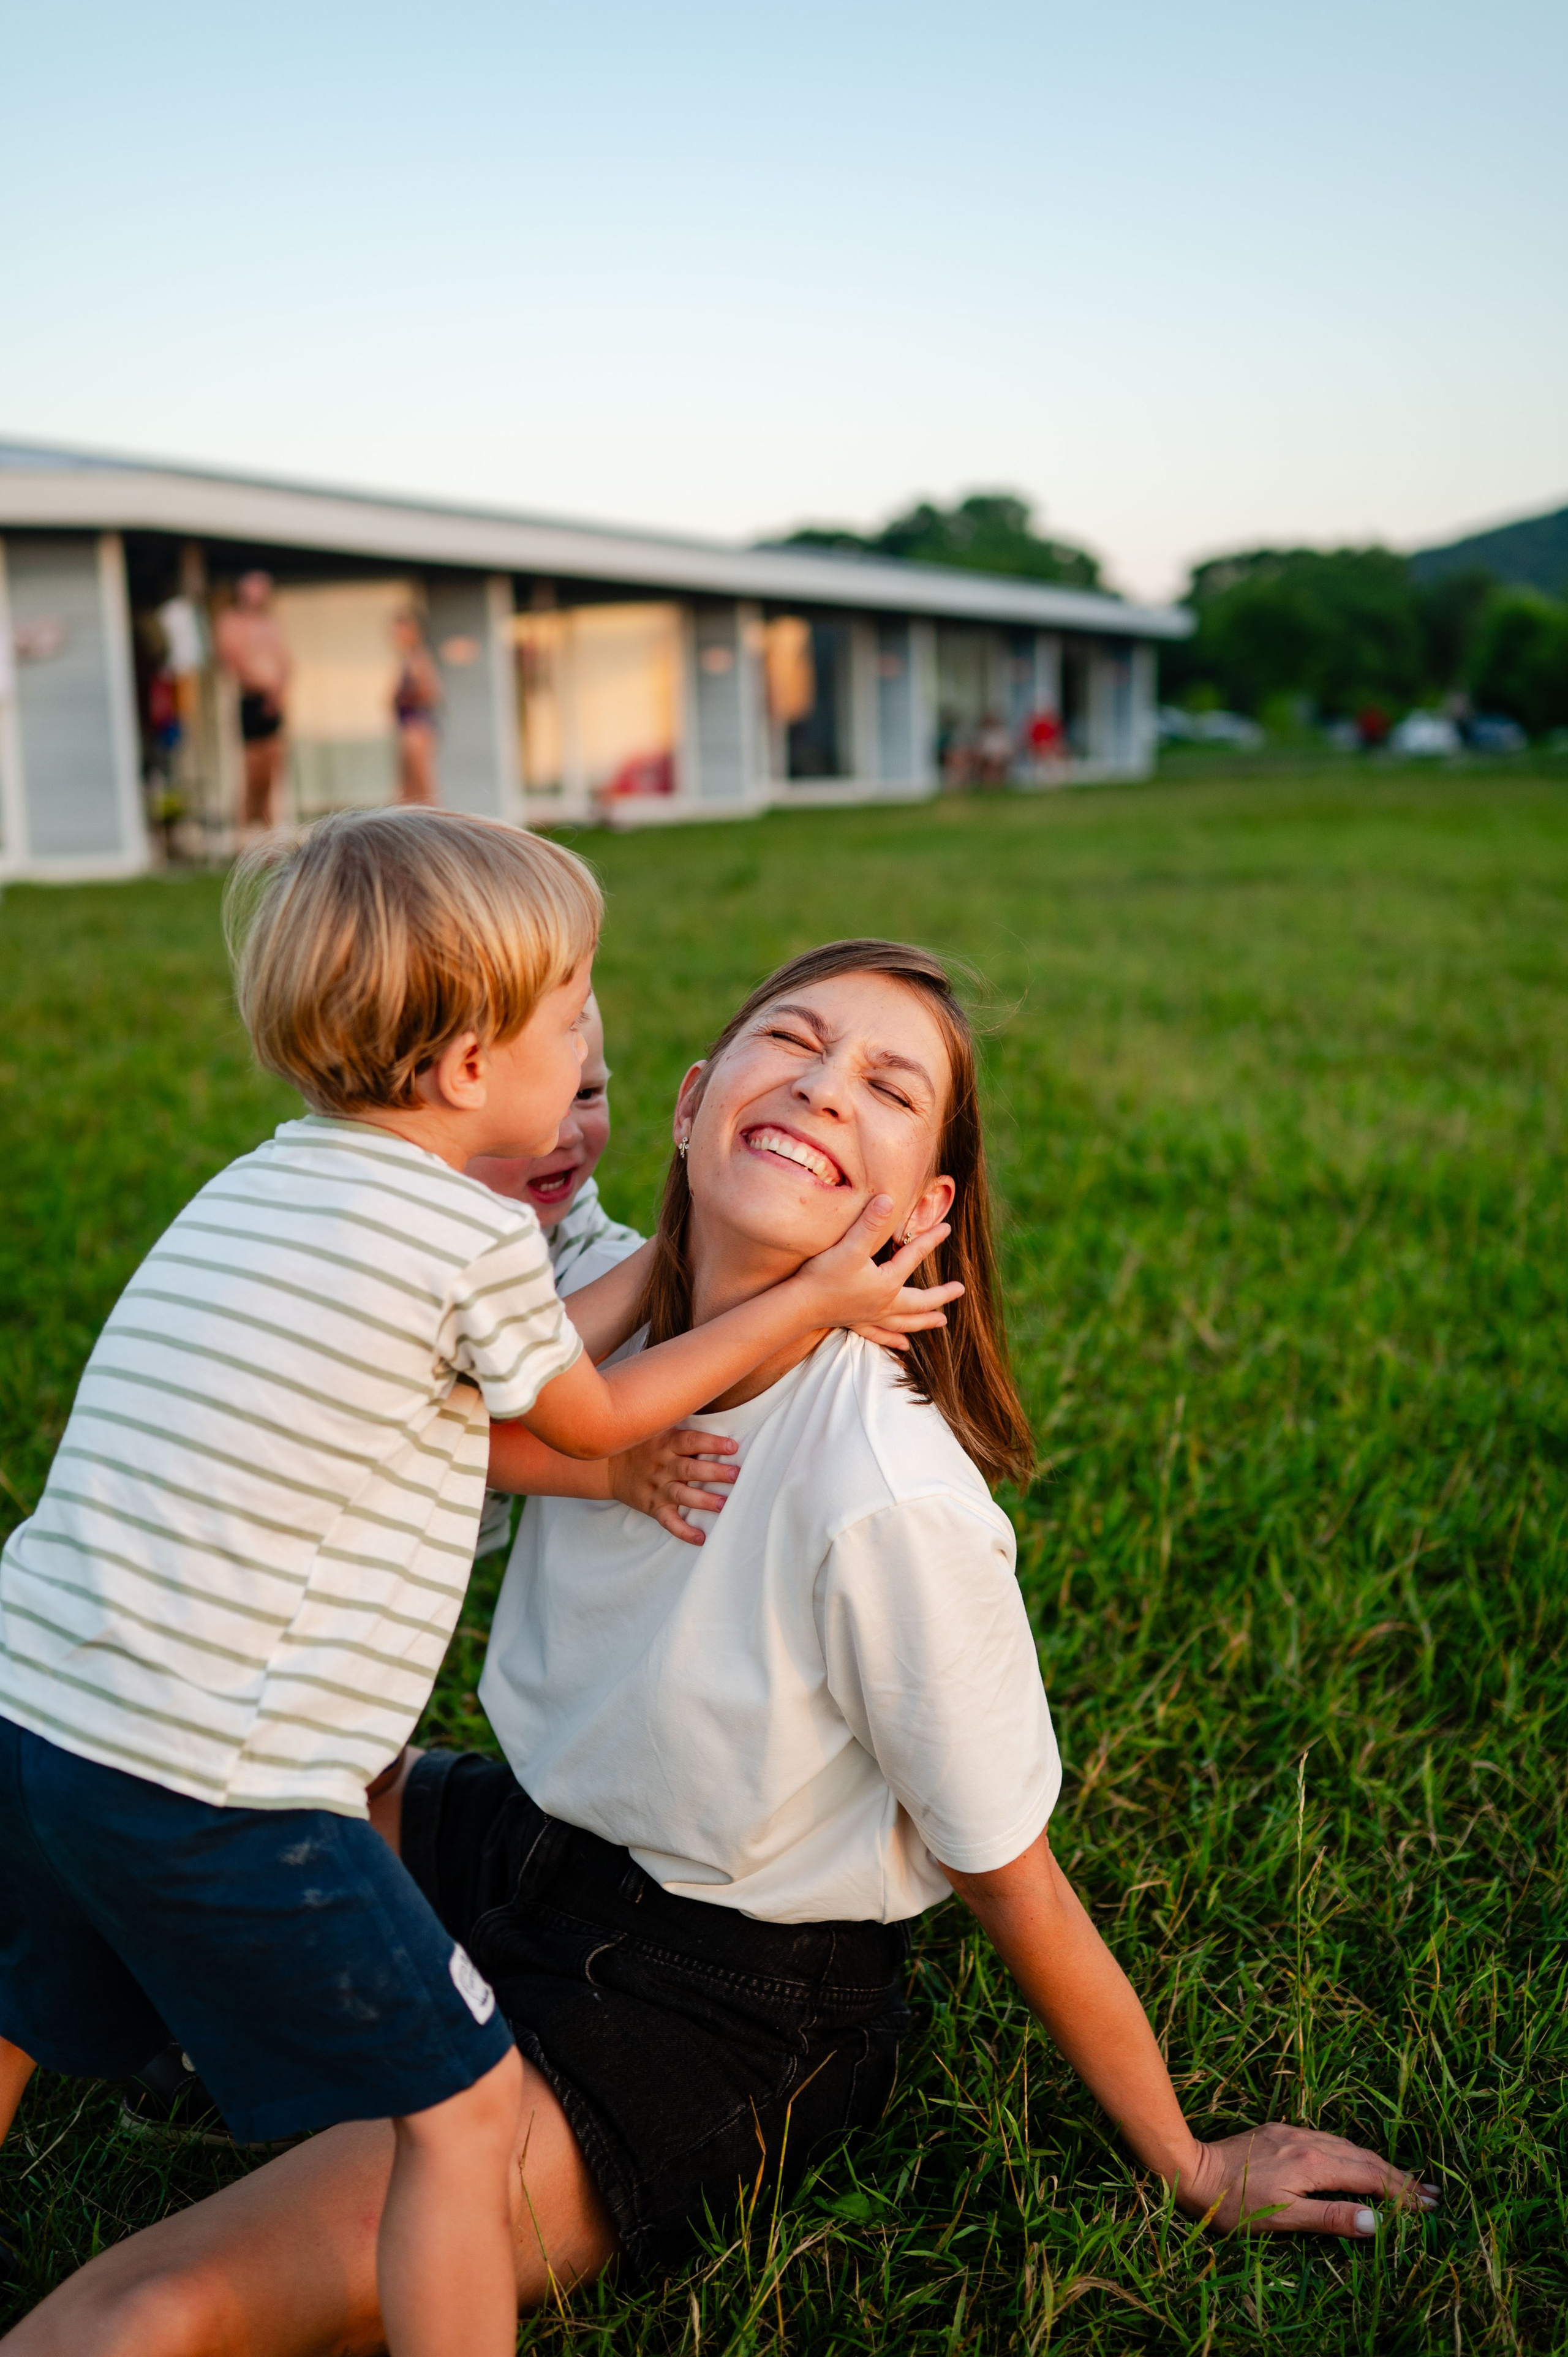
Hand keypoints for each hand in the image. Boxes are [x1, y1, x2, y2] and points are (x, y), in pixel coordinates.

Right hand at [608, 1427, 738, 1543]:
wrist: (609, 1467)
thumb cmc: (643, 1445)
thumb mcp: (657, 1428)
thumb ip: (681, 1424)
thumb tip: (706, 1405)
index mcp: (666, 1443)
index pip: (691, 1441)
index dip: (711, 1443)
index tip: (732, 1446)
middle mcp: (662, 1465)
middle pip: (690, 1468)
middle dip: (714, 1472)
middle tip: (735, 1475)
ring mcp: (657, 1487)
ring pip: (682, 1494)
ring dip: (703, 1500)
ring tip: (723, 1504)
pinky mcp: (652, 1506)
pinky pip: (668, 1521)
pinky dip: (683, 1531)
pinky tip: (700, 1537)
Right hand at [794, 1194, 962, 1339]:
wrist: (798, 1306)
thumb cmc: (823, 1276)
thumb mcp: (848, 1246)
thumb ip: (869, 1223)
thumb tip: (889, 1199)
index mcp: (886, 1283)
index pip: (913, 1257)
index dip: (931, 1241)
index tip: (947, 1229)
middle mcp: (883, 1303)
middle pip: (919, 1300)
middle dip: (940, 1295)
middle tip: (959, 1290)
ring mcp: (870, 1316)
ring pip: (904, 1322)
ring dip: (923, 1321)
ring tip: (941, 1323)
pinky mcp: (856, 1323)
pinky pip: (880, 1334)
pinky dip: (893, 1340)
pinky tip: (903, 1346)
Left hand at [1179, 2123, 1439, 2237]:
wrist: (1191, 2169)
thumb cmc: (1235, 2204)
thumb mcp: (1283, 2218)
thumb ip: (1330, 2218)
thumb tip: (1376, 2223)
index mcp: (1313, 2163)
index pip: (1370, 2177)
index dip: (1402, 2192)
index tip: (1431, 2205)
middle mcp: (1309, 2141)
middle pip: (1365, 2159)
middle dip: (1400, 2178)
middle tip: (1433, 2193)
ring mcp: (1294, 2133)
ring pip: (1348, 2147)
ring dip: (1379, 2163)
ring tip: (1404, 2179)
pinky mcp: (1280, 2132)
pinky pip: (1329, 2140)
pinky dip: (1353, 2153)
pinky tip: (1356, 2159)